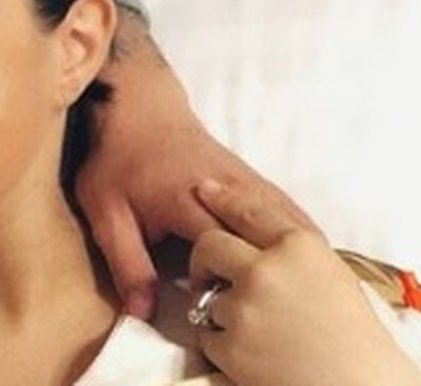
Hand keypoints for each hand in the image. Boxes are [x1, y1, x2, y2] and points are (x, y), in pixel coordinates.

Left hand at [73, 11, 316, 318]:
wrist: (137, 106)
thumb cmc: (116, 160)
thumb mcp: (106, 213)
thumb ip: (126, 262)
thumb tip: (142, 314)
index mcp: (192, 202)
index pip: (228, 252)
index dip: (232, 287)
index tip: (229, 313)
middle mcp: (230, 190)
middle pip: (272, 241)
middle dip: (282, 277)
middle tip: (291, 314)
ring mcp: (247, 182)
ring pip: (289, 224)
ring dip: (301, 258)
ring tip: (314, 297)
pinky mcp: (253, 180)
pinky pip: (288, 214)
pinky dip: (301, 238)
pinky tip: (312, 264)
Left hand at [189, 180, 420, 385]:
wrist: (361, 385)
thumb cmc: (356, 337)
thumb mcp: (334, 276)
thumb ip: (292, 252)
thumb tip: (257, 238)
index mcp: (300, 248)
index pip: (248, 211)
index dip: (223, 198)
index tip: (204, 189)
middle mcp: (267, 270)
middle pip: (209, 245)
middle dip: (205, 259)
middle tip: (212, 277)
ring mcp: (246, 308)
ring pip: (206, 296)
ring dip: (220, 312)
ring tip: (255, 330)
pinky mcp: (232, 346)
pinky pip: (206, 337)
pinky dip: (221, 346)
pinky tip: (251, 353)